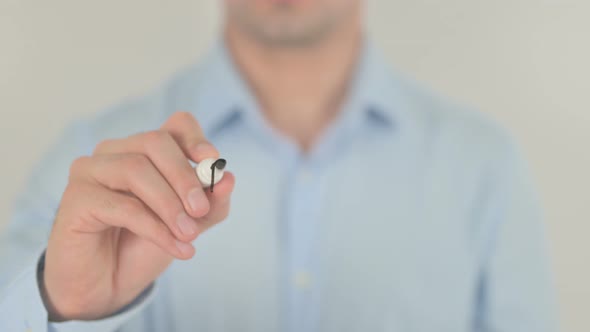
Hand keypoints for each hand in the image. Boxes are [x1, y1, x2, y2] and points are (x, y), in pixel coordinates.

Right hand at [42, 112, 234, 320]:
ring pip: (136, 169)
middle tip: (201, 211)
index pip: (175, 125)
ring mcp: (91, 170)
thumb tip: (229, 179)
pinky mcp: (76, 197)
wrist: (108, 286)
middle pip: (155, 142)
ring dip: (169, 205)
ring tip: (190, 235)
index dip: (195, 138)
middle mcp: (115, 151)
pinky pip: (121, 205)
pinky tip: (176, 248)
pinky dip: (155, 228)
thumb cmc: (145, 246)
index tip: (212, 161)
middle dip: (184, 176)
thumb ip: (211, 204)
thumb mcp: (190, 225)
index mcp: (146, 151)